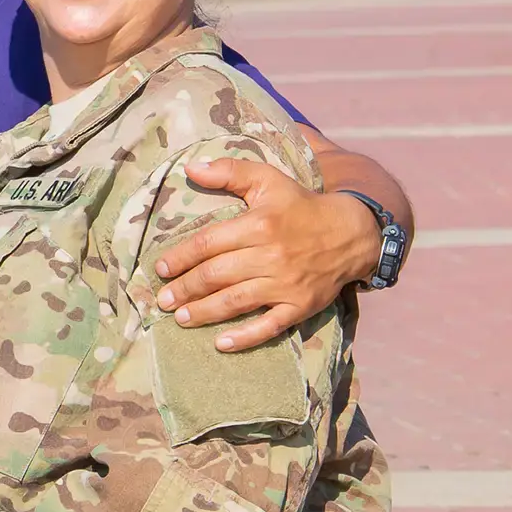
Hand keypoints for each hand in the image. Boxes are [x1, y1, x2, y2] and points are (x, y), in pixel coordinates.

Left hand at [153, 157, 379, 350]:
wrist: (351, 232)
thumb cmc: (301, 206)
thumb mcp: (268, 180)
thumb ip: (229, 172)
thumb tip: (190, 167)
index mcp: (259, 224)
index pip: (208, 244)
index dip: (181, 258)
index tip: (160, 269)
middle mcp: (270, 255)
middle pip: (216, 275)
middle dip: (185, 289)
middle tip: (163, 300)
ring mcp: (285, 284)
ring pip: (236, 301)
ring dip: (204, 313)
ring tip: (180, 319)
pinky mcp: (300, 306)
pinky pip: (269, 326)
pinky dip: (245, 337)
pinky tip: (221, 344)